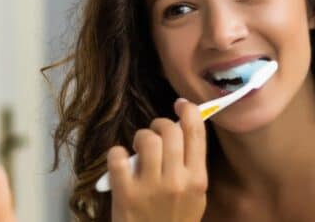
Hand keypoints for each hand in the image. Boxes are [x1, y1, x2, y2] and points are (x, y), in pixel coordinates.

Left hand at [108, 98, 207, 221]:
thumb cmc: (174, 221)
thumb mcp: (194, 198)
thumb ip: (191, 167)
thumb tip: (183, 128)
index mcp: (197, 180)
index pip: (196, 132)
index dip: (188, 110)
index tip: (180, 104)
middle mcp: (176, 181)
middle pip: (170, 130)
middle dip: (160, 125)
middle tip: (155, 134)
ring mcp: (150, 187)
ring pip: (146, 138)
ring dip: (140, 137)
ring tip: (138, 148)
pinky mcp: (126, 194)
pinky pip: (118, 156)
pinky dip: (116, 154)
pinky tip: (120, 162)